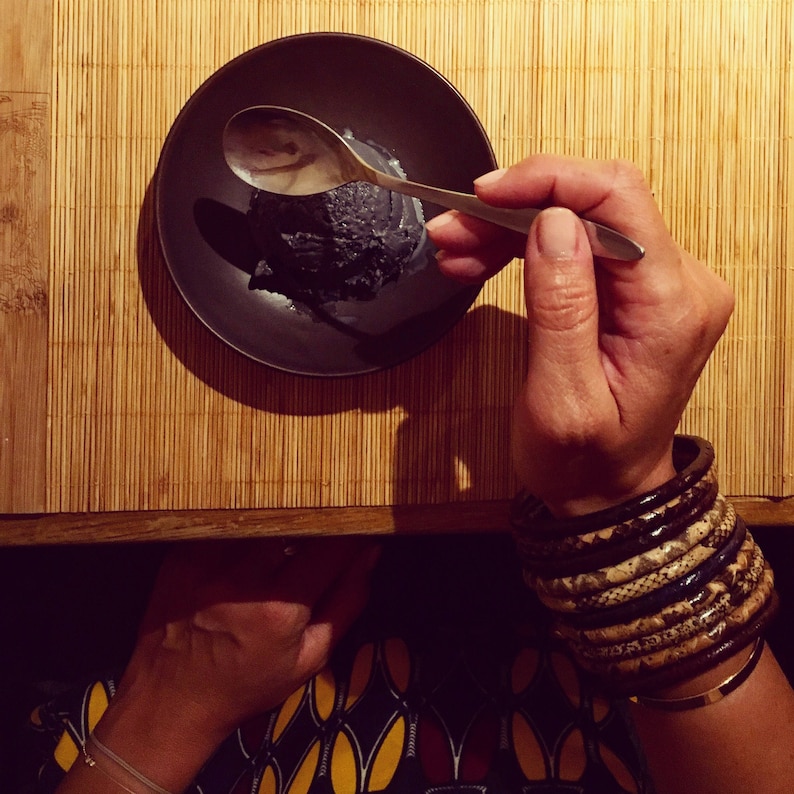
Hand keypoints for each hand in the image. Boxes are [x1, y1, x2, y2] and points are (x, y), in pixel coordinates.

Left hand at [77, 536, 378, 792]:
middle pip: (294, 524)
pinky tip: (245, 548)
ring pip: (260, 519)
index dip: (350, 534)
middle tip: (319, 533)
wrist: (170, 701)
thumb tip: (370, 553)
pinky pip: (226, 525)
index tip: (357, 529)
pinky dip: (243, 531)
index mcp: (280, 608)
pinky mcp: (181, 555)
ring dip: (278, 525)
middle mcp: (242, 579)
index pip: (330, 547)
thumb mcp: (310, 658)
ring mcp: (206, 563)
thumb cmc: (248, 684)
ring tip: (282, 540)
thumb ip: (346, 602)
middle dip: (314, 525)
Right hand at [426, 155, 734, 514]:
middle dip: (515, 206)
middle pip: (595, 205)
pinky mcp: (632, 291)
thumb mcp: (561, 401)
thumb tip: (553, 224)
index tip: (486, 194)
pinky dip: (523, 246)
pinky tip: (480, 257)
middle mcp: (678, 286)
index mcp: (671, 309)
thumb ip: (561, 309)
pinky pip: (575, 246)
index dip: (547, 182)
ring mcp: (657, 285)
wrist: (605, 491)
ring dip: (510, 226)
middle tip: (453, 227)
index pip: (619, 203)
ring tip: (456, 246)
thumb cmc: (586, 461)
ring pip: (578, 220)